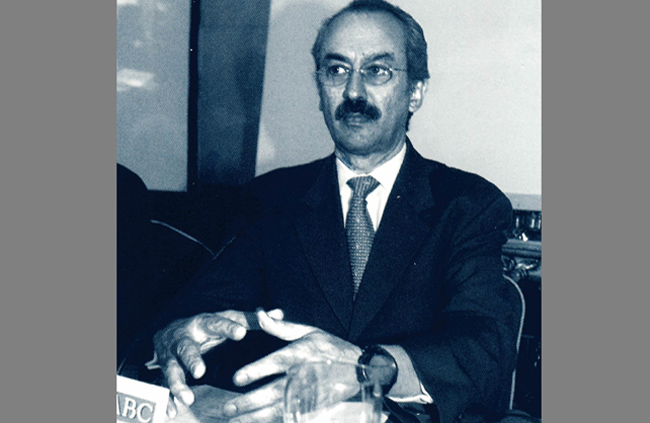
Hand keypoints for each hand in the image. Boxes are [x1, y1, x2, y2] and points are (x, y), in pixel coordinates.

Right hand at [150, 309, 282, 417]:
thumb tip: (279, 313)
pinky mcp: (165, 373)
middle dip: (191, 359)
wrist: (168, 333)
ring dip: (177, 385)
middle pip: (186, 348)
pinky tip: (174, 411)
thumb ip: (250, 319)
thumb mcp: (225, 319)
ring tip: (188, 398)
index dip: (228, 328)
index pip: (216, 324)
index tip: (241, 333)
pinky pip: (164, 387)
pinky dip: (168, 399)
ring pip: (171, 370)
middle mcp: (184, 339)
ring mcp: (171, 357)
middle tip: (200, 370)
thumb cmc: (205, 327)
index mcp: (202, 324)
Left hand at [220, 309, 361, 422]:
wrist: (360, 369)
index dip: (256, 371)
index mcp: (302, 354)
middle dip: (250, 402)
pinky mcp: (312, 408)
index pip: (276, 363)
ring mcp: (309, 395)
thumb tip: (259, 313)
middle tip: (228, 408)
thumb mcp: (308, 331)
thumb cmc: (331, 348)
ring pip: (279, 410)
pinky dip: (271, 421)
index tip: (236, 379)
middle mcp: (304, 376)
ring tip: (235, 420)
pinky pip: (288, 417)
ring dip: (255, 417)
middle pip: (274, 392)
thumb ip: (280, 326)